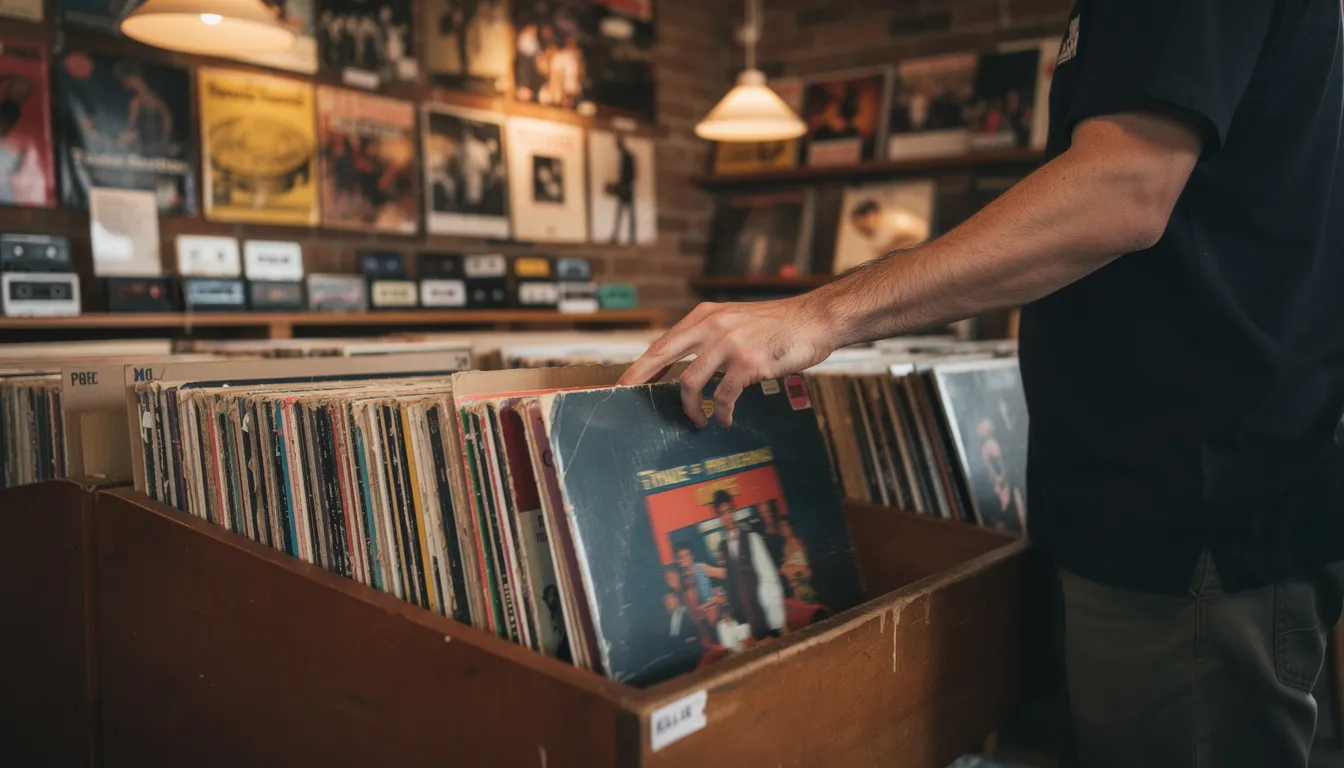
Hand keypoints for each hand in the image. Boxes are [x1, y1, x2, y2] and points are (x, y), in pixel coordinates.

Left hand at [618, 296, 835, 427]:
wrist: (815, 320)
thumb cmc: (777, 326)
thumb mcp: (736, 321)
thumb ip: (710, 338)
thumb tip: (684, 368)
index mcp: (706, 316)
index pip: (663, 343)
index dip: (641, 366)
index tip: (622, 383)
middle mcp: (713, 326)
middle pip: (663, 356)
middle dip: (640, 380)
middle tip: (627, 399)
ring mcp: (730, 344)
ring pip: (690, 383)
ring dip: (691, 408)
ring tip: (698, 420)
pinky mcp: (749, 363)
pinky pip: (723, 396)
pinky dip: (722, 412)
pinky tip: (725, 419)